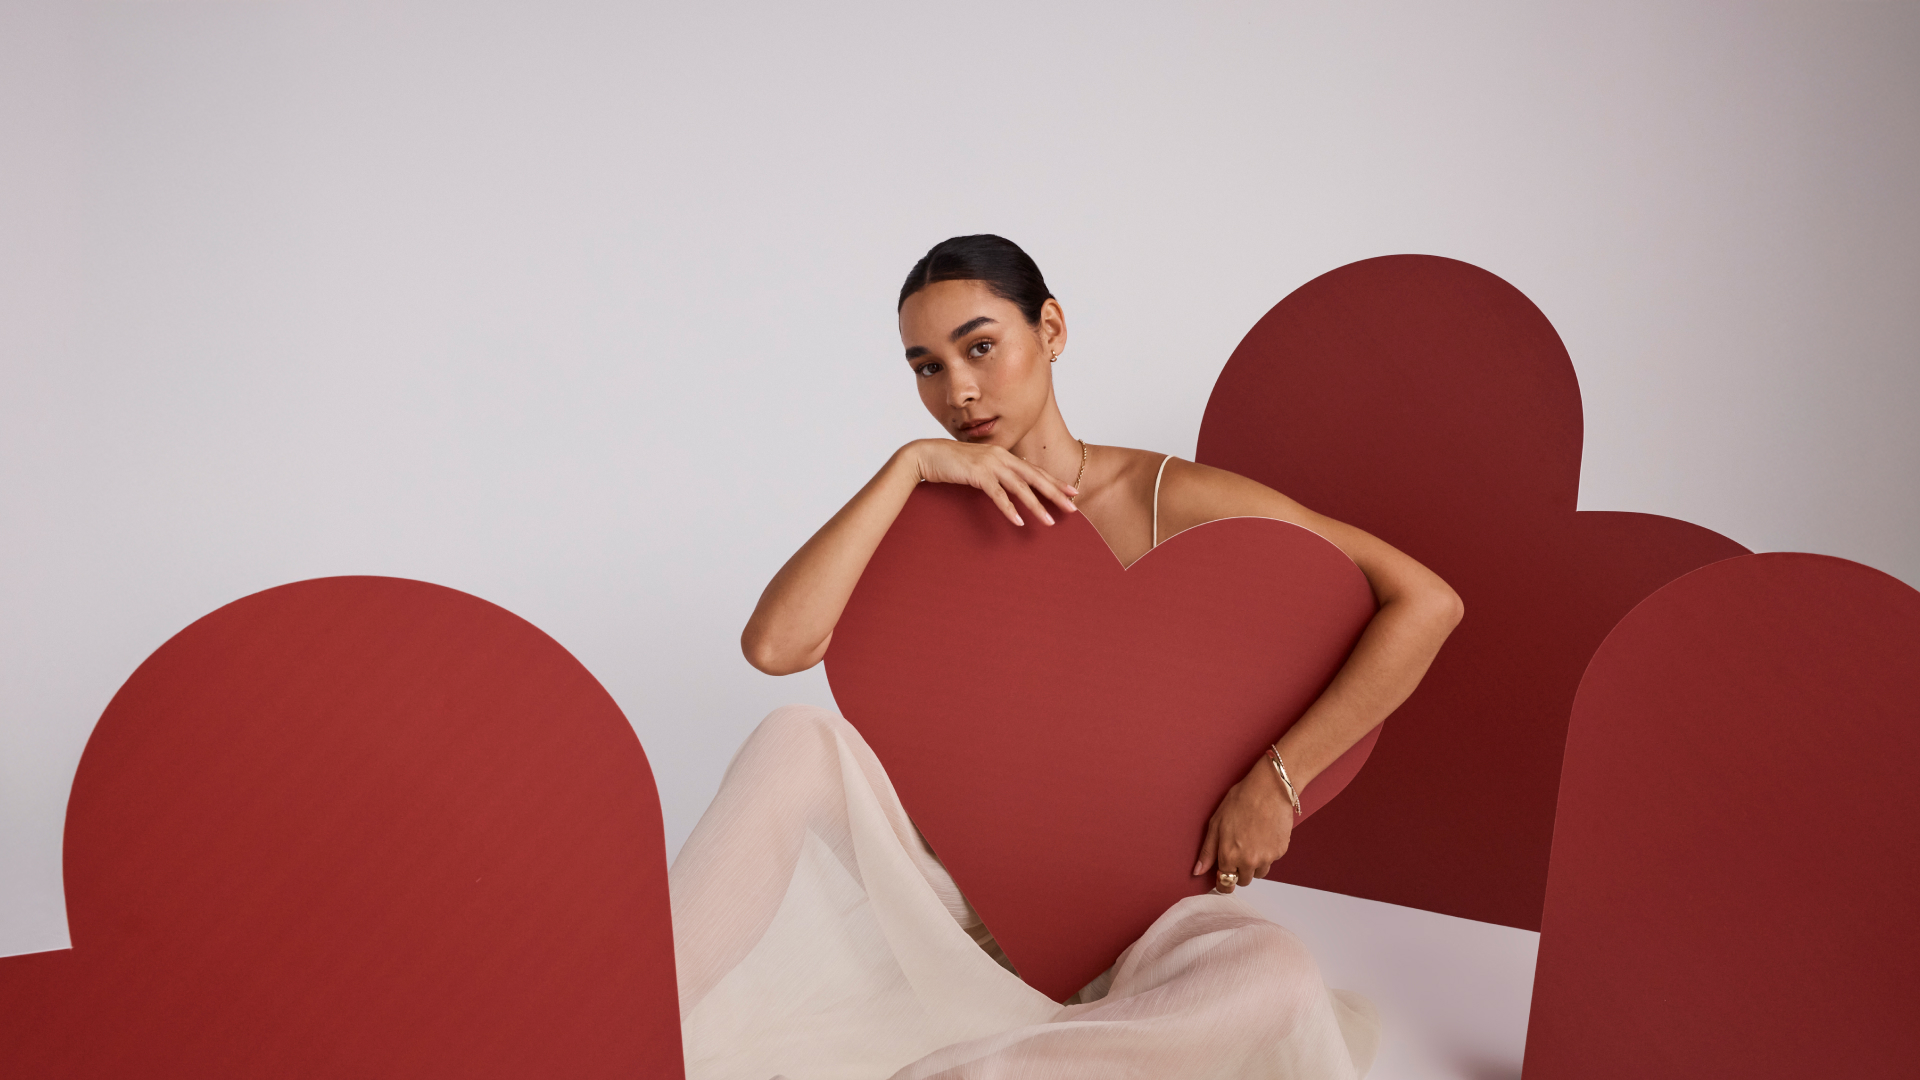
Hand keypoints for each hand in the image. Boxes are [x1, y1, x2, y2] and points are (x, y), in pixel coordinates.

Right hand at [904, 439, 1079, 527]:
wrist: (926, 455)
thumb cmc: (950, 463)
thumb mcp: (977, 467)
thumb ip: (993, 473)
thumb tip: (1006, 486)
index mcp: (1003, 455)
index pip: (1034, 470)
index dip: (1054, 481)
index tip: (1071, 492)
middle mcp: (1000, 457)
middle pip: (1035, 477)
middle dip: (1055, 493)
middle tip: (1073, 507)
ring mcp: (990, 465)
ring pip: (1020, 487)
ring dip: (1036, 505)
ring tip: (1049, 522)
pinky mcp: (977, 474)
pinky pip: (998, 495)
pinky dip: (1009, 509)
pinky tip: (1019, 522)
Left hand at [1193, 758, 1295, 893]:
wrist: (1269, 789)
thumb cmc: (1241, 801)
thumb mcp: (1216, 823)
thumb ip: (1207, 851)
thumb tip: (1197, 871)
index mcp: (1229, 856)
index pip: (1225, 884)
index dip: (1223, 882)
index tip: (1223, 879)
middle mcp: (1249, 861)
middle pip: (1243, 880)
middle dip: (1239, 871)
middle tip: (1238, 851)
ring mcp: (1267, 858)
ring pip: (1259, 873)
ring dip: (1254, 864)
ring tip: (1251, 841)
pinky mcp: (1281, 851)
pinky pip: (1272, 860)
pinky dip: (1267, 853)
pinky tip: (1263, 835)